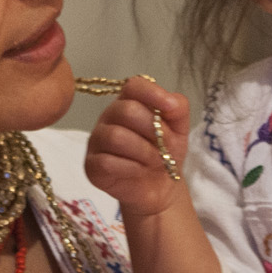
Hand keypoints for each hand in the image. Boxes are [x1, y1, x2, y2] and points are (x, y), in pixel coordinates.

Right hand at [82, 76, 189, 219]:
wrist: (160, 186)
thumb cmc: (165, 152)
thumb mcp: (180, 129)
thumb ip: (178, 108)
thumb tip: (169, 101)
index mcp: (129, 102)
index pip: (133, 86)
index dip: (152, 93)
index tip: (169, 108)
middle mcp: (109, 117)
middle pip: (126, 111)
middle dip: (153, 131)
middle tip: (165, 147)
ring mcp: (97, 140)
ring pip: (116, 137)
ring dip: (144, 152)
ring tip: (154, 161)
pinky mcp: (91, 165)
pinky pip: (107, 162)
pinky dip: (130, 168)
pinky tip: (138, 171)